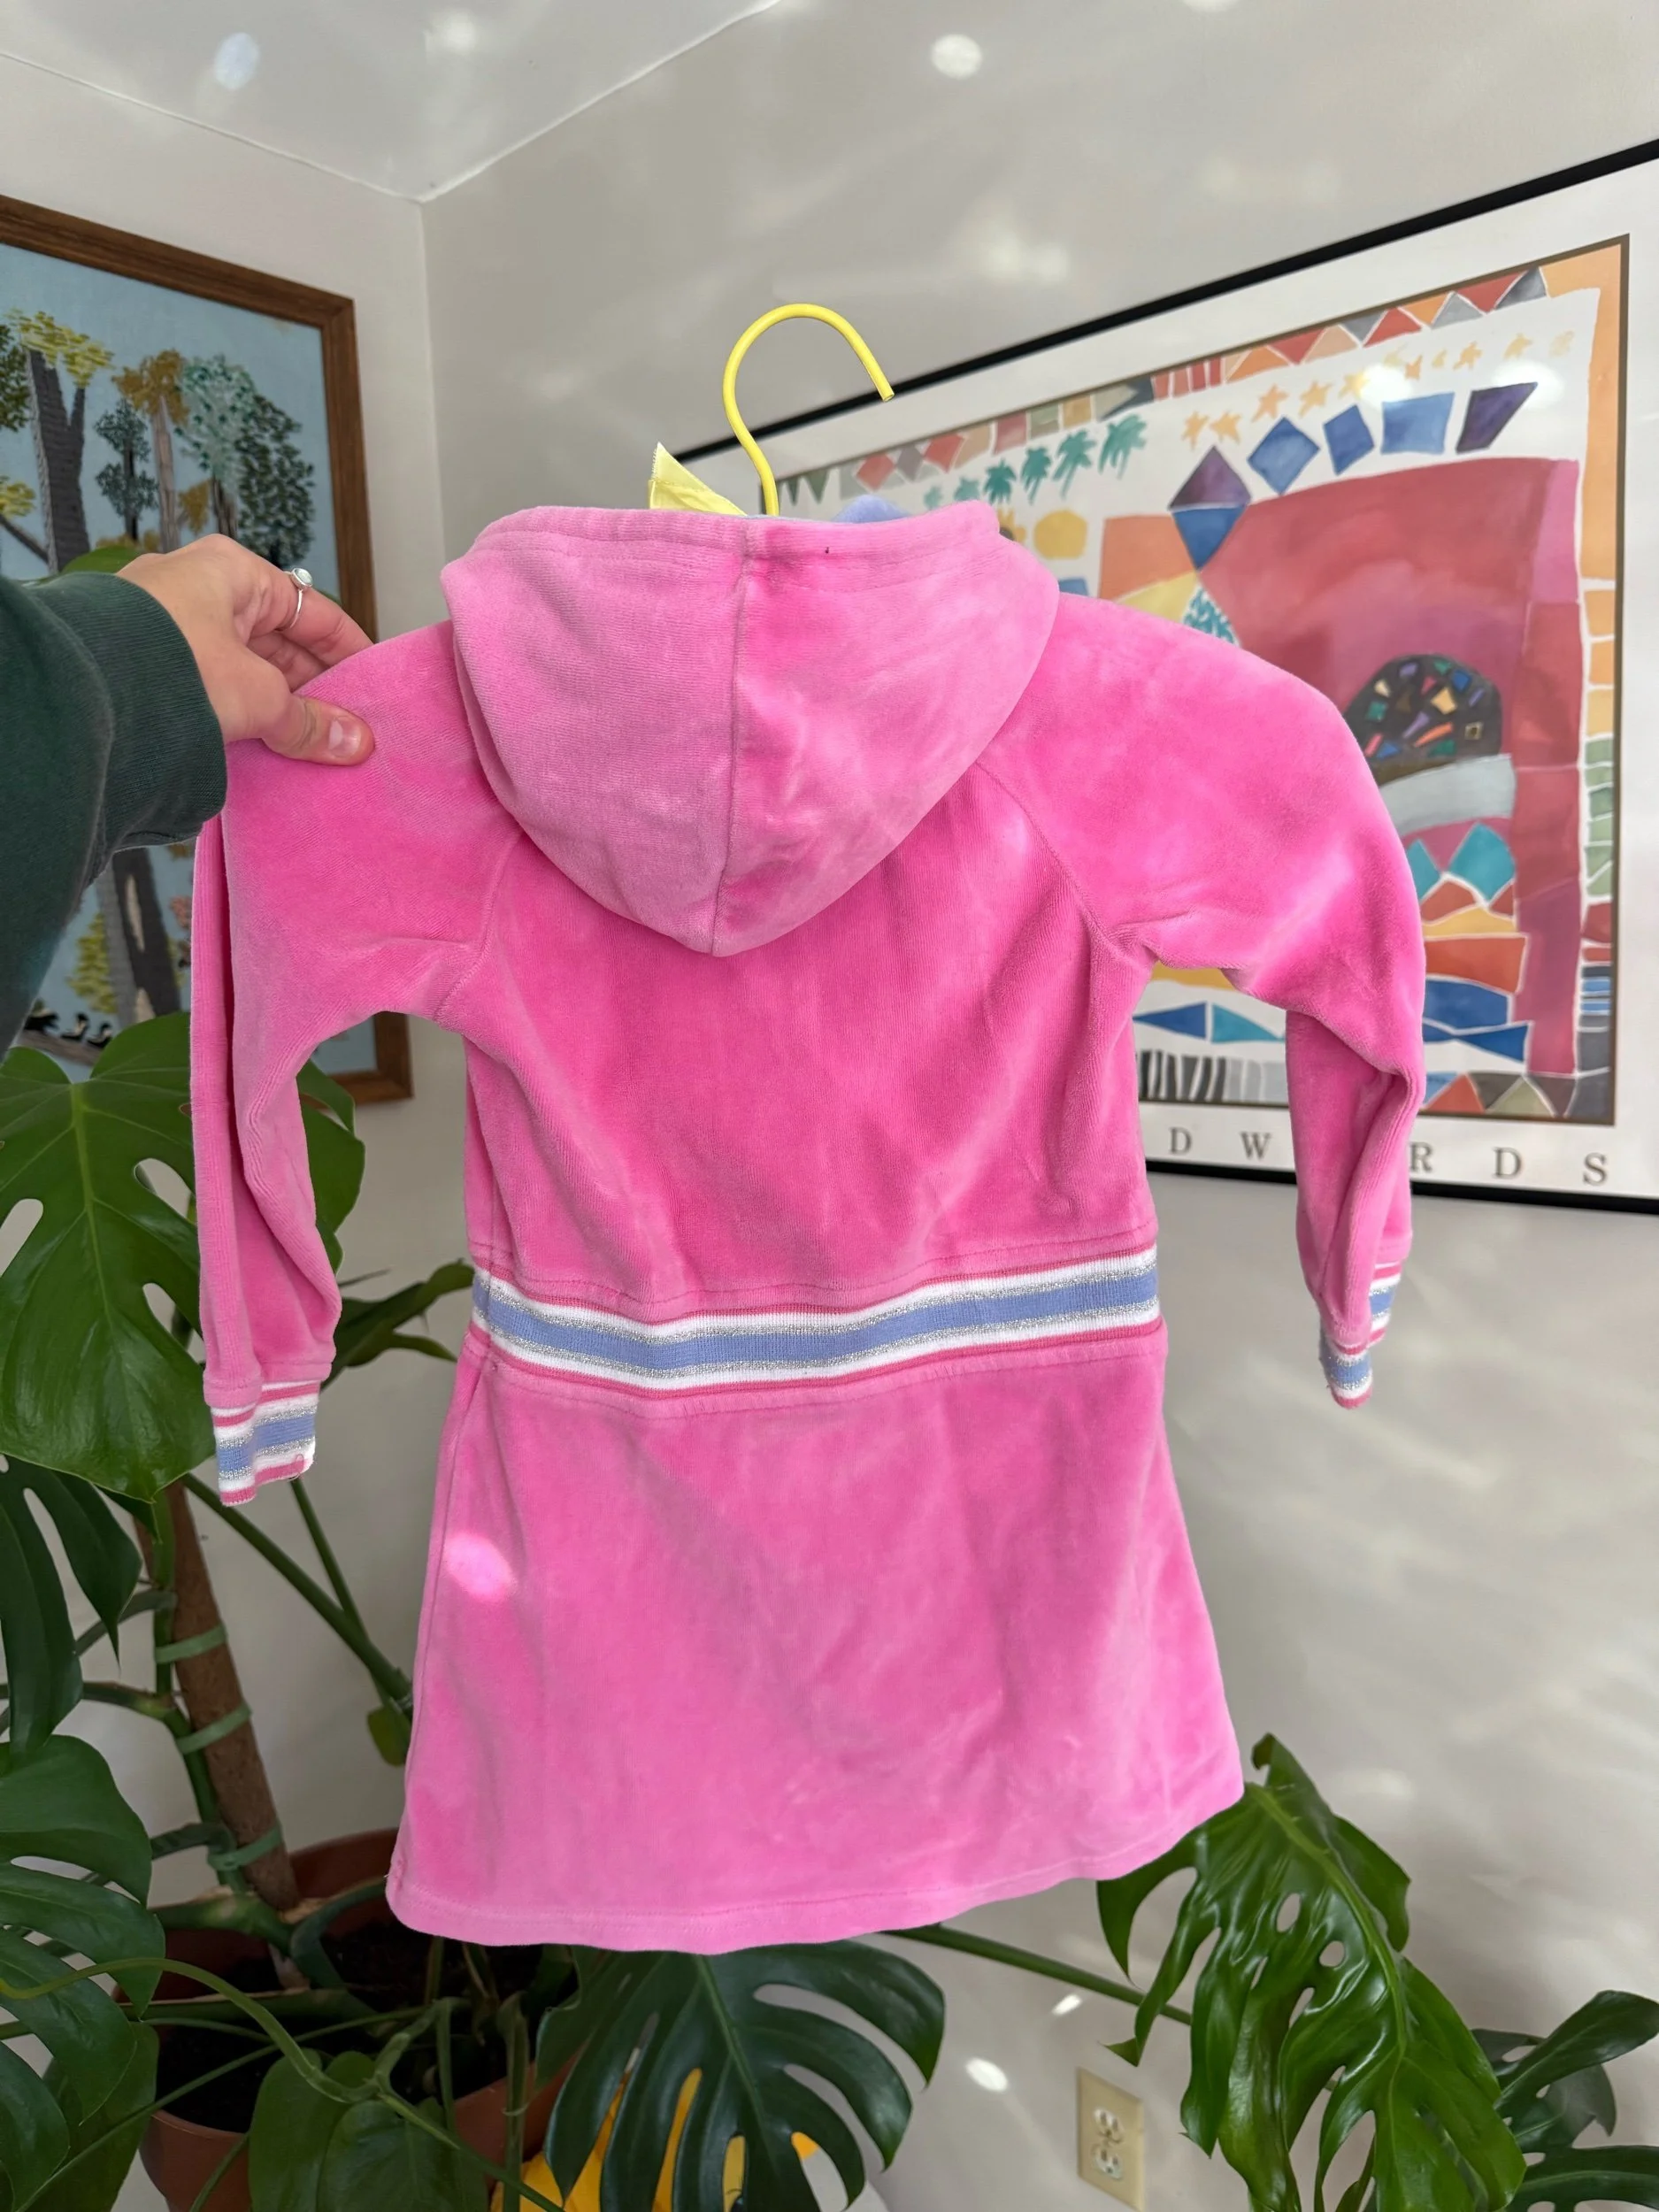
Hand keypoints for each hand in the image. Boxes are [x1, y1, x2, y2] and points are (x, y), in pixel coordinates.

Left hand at [119, 537, 374, 764]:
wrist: (85, 692)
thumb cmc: (174, 666)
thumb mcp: (259, 695)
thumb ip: (309, 721)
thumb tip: (355, 742)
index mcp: (232, 570)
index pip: (311, 609)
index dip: (347, 649)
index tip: (371, 684)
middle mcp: (197, 586)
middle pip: (276, 637)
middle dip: (311, 684)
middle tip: (343, 726)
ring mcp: (166, 622)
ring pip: (241, 663)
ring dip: (274, 703)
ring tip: (305, 743)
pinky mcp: (145, 658)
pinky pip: (208, 682)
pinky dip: (236, 710)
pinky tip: (257, 743)